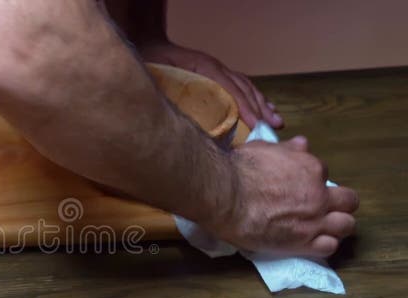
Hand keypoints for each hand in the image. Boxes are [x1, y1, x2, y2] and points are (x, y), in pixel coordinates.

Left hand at [137, 40, 282, 128]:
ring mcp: (217, 68)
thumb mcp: (158, 74)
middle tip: (272, 126)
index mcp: (204, 67)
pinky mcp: (216, 73)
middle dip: (260, 107)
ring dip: (261, 103)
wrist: (150, 42)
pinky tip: (263, 107)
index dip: (243, 106)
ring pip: (245, 85)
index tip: (255, 124)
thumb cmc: (153, 61)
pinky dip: (252, 97)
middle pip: (243, 87)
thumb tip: (179, 120)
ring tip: (275, 119)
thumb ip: (169, 92)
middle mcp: (215, 66)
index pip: (230, 88)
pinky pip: (239, 84)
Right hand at [209, 137, 358, 257]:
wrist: (225, 195)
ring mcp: (313, 220)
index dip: (313, 181)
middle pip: (348, 201)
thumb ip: (286, 149)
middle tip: (321, 207)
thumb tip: (301, 144)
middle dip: (339, 203)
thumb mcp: (263, 149)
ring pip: (346, 225)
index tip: (300, 186)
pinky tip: (311, 242)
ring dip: (337, 225)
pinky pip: (329, 247)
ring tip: (321, 228)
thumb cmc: (239, 169)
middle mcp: (318, 195)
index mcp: (311, 169)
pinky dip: (323, 245)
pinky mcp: (302, 243)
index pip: (324, 174)